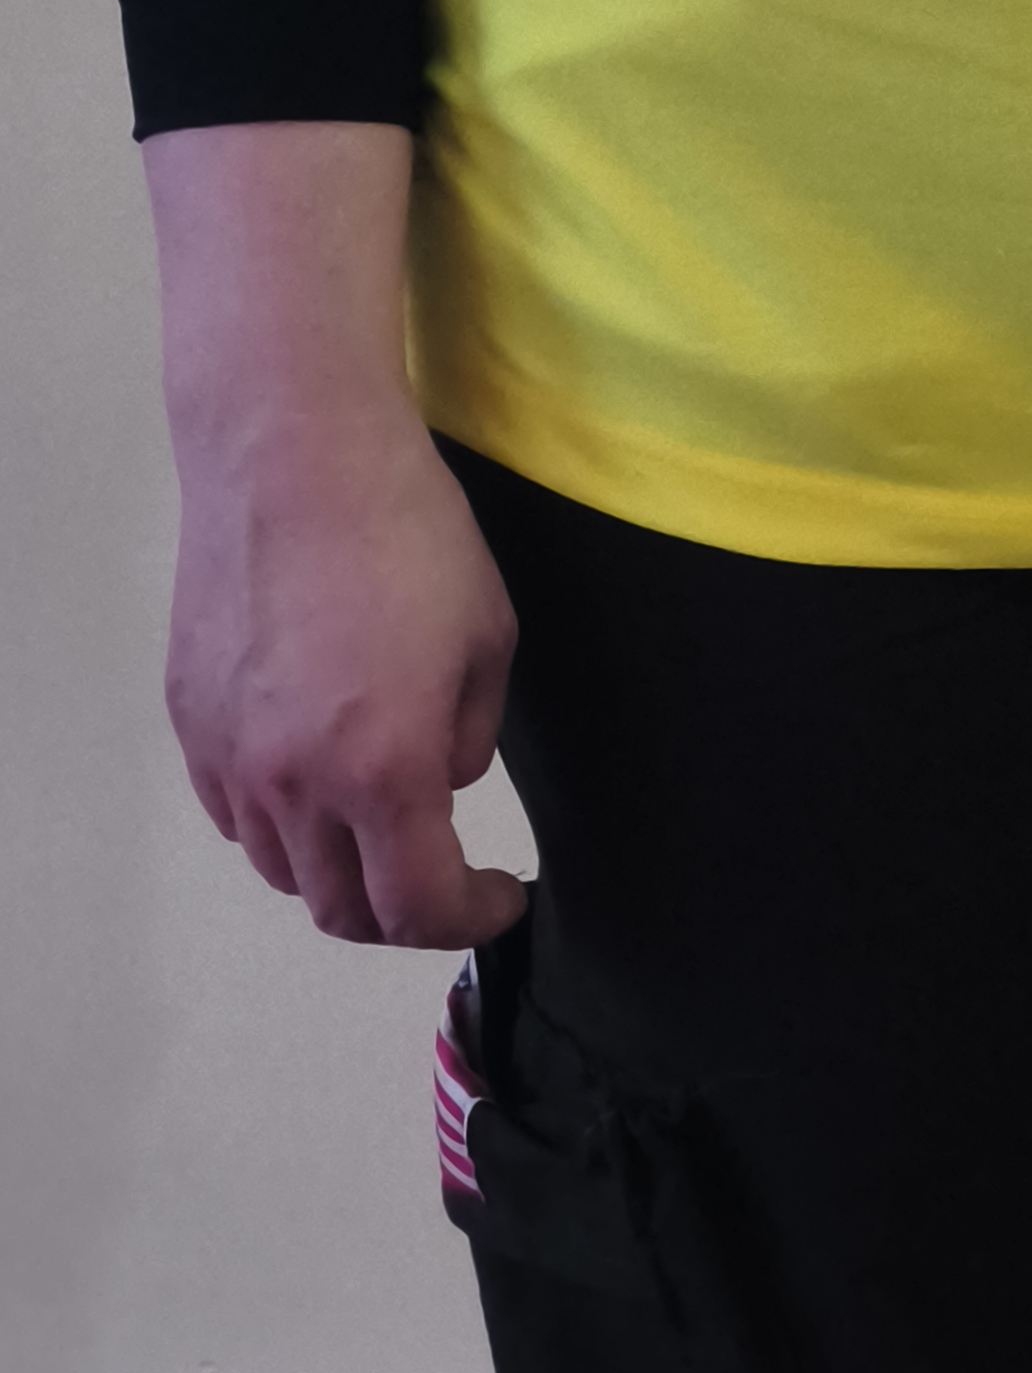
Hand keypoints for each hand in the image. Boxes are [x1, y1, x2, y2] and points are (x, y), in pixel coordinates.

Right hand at [165, 392, 529, 946]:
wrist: (293, 453)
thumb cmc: (408, 532)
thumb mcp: (487, 638)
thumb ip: (465, 738)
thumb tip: (438, 783)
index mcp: (383, 771)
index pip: (417, 908)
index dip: (469, 919)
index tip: (500, 896)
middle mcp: (294, 782)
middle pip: (340, 910)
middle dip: (402, 913)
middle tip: (442, 878)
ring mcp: (231, 755)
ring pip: (280, 867)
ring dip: (335, 869)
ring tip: (376, 826)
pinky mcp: (189, 718)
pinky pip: (233, 810)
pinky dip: (278, 821)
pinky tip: (311, 777)